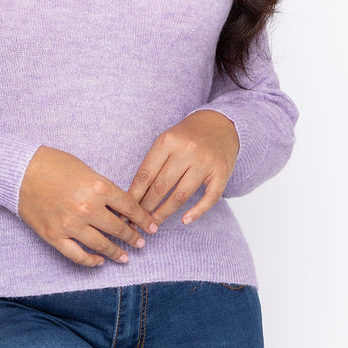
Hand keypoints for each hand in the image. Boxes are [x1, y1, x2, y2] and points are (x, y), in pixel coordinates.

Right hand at [19, 145, 156, 266]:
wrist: (19, 170)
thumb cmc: (52, 164)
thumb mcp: (86, 169)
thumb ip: (103, 188)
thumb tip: (119, 206)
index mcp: (99, 187)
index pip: (129, 208)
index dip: (143, 219)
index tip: (151, 227)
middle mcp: (88, 208)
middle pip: (119, 228)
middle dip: (133, 237)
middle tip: (141, 243)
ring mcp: (71, 225)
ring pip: (102, 245)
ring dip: (117, 252)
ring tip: (125, 257)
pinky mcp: (55, 236)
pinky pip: (77, 255)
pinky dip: (91, 261)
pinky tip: (99, 261)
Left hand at [128, 110, 238, 228]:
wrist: (221, 123)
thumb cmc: (187, 135)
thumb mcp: (167, 139)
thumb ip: (153, 162)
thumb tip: (134, 193)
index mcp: (168, 141)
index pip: (146, 174)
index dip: (134, 195)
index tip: (125, 209)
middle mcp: (187, 150)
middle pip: (161, 187)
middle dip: (146, 208)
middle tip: (137, 222)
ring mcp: (206, 162)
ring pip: (181, 196)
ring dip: (164, 213)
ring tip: (153, 224)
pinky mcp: (222, 172)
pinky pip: (209, 198)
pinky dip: (196, 212)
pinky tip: (185, 220)